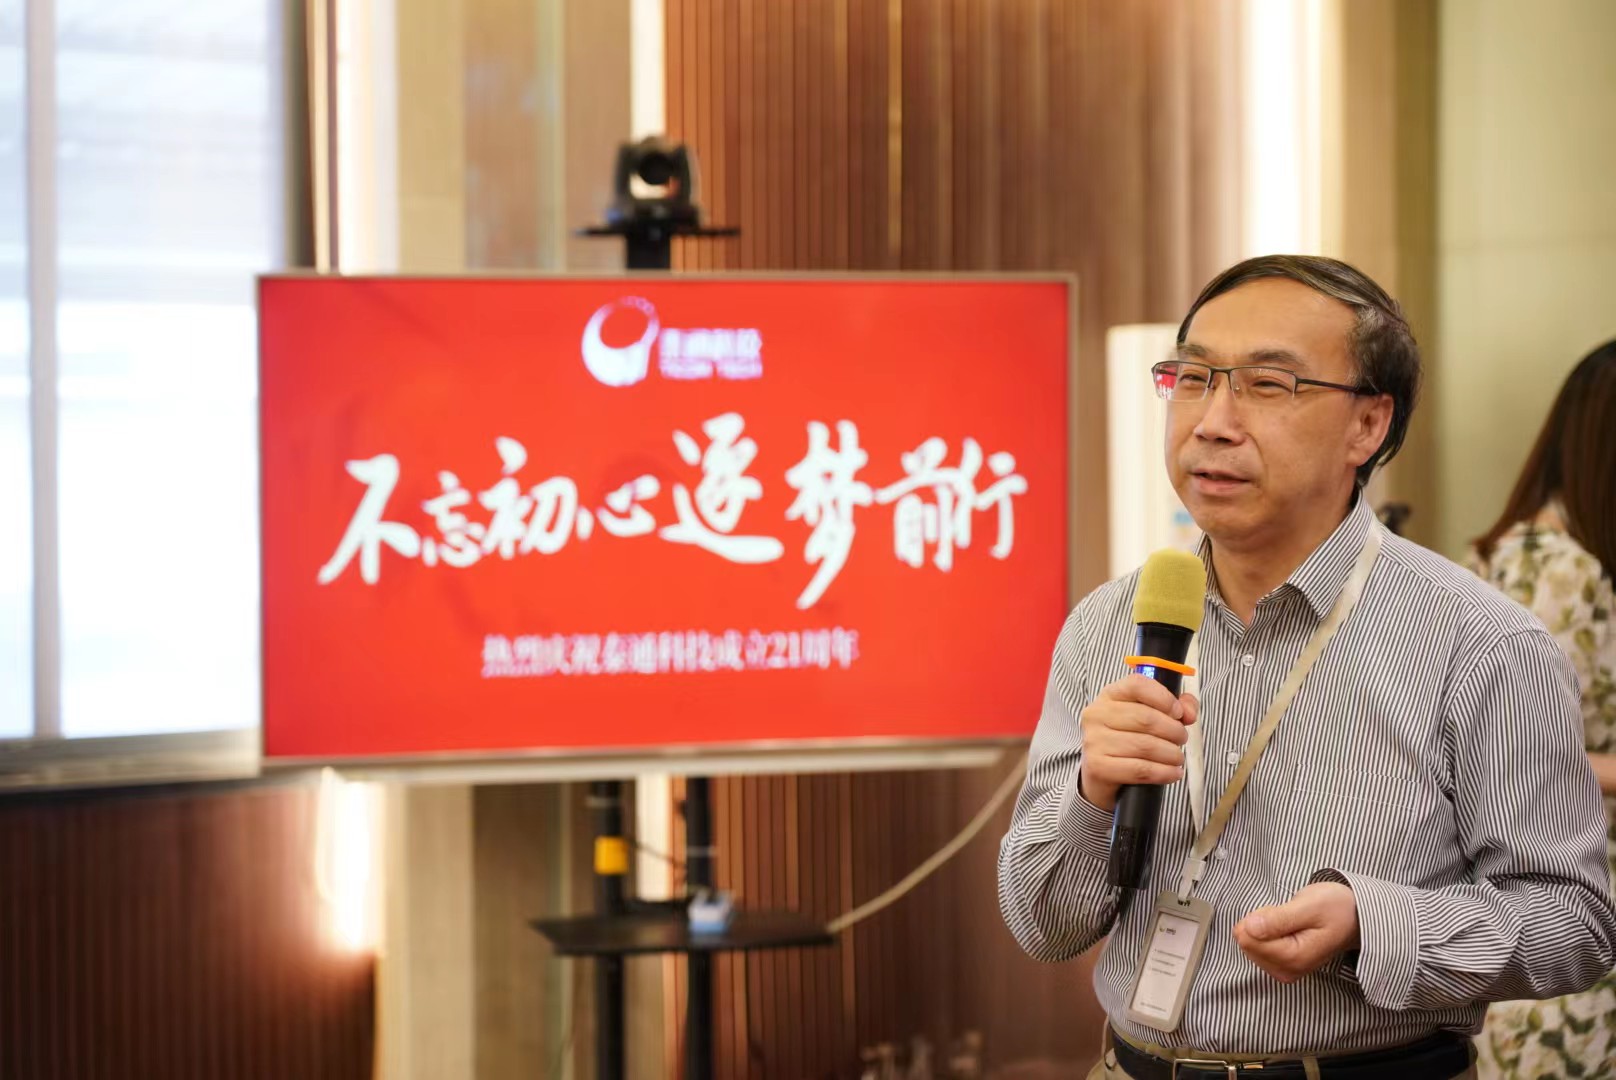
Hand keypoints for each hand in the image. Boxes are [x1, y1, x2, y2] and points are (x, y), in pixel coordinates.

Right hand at [1077, 674, 1197, 811]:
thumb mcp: (1146, 715)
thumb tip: (1189, 713)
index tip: (1179, 713)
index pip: (1137, 685)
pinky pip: (1140, 770)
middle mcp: (1098, 714)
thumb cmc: (1126, 738)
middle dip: (1173, 731)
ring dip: (1171, 754)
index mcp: (1110, 695)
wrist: (1100, 772)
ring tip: (1177, 758)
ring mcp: (1095, 741)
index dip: (1164, 698)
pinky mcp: (1098, 767)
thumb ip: (1175, 706)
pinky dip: (1163, 772)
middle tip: (1181, 739)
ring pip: (1145, 746)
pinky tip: (1173, 773)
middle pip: (1145, 718)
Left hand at [1233, 882, 1359, 982]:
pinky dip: (1267, 932)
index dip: (1259, 917)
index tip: (1282, 912)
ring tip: (1290, 920)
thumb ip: (1278, 919)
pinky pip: (1258, 947)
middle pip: (1247, 943)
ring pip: (1250, 944)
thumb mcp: (1309, 906)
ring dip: (1265, 926)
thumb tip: (1249, 927)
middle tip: (1288, 915)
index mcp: (1294, 958)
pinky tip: (1287, 927)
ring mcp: (1285, 970)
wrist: (1356, 917)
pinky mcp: (1284, 966)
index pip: (1248, 939)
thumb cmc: (1336, 908)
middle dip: (1261, 922)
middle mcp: (1288, 970)